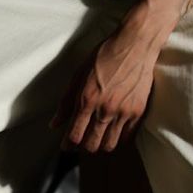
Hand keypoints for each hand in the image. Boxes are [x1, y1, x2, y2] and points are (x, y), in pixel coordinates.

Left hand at [49, 9, 166, 153]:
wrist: (135, 45)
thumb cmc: (104, 56)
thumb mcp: (78, 75)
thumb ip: (66, 102)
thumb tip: (54, 124)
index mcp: (87, 100)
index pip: (74, 136)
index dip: (68, 144)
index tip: (66, 145)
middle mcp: (105, 109)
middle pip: (91, 145)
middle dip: (83, 147)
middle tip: (82, 141)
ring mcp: (124, 112)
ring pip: (109, 145)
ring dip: (101, 145)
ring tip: (98, 138)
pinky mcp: (138, 111)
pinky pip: (126, 137)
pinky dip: (118, 138)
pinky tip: (114, 131)